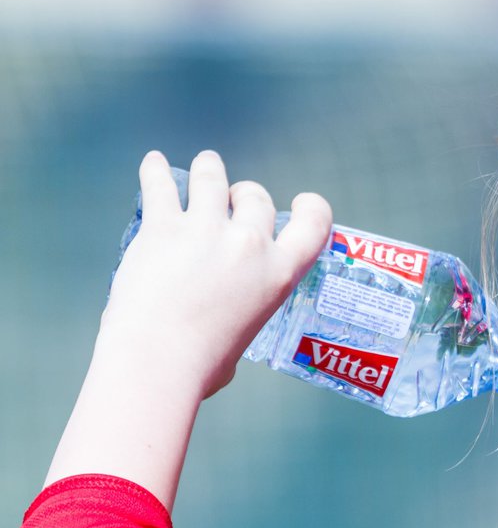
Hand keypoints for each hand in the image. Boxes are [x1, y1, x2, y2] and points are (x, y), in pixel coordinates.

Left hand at [102, 150, 332, 400]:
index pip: (313, 224)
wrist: (158, 360)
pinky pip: (161, 187)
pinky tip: (154, 162)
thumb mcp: (247, 337)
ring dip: (210, 170)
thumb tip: (226, 326)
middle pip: (255, 198)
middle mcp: (249, 244)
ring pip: (212, 180)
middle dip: (245, 195)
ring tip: (206, 164)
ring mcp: (205, 230)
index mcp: (279, 273)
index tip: (302, 201)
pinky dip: (156, 171)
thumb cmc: (202, 365)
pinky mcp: (162, 227)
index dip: (311, 207)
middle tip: (233, 199)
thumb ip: (243, 316)